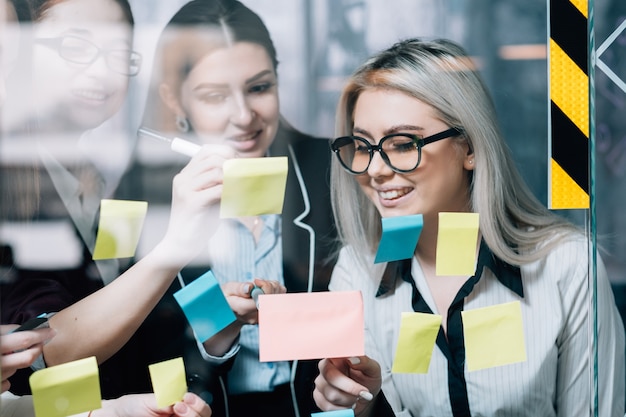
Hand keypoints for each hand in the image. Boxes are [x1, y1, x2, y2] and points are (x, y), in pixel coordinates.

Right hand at [0, 325, 55, 391]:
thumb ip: (7, 331)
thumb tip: (25, 328)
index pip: (25, 340)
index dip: (41, 335)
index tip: (51, 332)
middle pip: (28, 358)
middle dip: (36, 350)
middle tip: (37, 344)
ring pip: (17, 369)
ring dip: (16, 362)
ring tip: (7, 357)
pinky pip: (8, 382)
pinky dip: (6, 377)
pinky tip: (1, 371)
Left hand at [94, 392, 210, 416]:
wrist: (116, 415)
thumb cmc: (132, 407)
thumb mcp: (151, 399)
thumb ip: (168, 399)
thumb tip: (182, 397)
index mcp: (180, 407)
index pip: (200, 408)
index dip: (198, 404)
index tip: (186, 398)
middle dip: (195, 411)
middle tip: (180, 405)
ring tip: (175, 410)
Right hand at [156, 144, 234, 266]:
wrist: (180, 244)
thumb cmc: (197, 222)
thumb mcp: (208, 197)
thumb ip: (218, 184)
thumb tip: (242, 172)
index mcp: (185, 175)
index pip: (206, 151)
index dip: (225, 153)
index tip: (238, 164)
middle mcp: (183, 179)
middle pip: (213, 159)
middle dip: (232, 166)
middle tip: (244, 178)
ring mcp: (185, 190)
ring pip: (216, 172)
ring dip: (233, 180)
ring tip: (240, 190)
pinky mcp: (192, 202)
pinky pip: (218, 190)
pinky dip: (231, 193)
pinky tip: (235, 200)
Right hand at [221, 278, 285, 324]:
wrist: (230, 311)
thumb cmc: (227, 297)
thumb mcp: (227, 290)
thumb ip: (238, 288)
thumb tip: (249, 287)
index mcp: (242, 310)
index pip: (262, 301)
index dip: (264, 287)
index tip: (256, 280)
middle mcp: (254, 317)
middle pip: (273, 299)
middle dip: (269, 285)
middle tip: (257, 281)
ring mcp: (263, 317)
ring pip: (279, 298)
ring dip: (273, 286)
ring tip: (260, 285)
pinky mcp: (269, 314)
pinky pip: (281, 299)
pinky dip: (276, 290)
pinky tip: (266, 289)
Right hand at [313, 356, 381, 416]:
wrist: (365, 397)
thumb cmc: (367, 379)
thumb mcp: (373, 369)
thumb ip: (364, 362)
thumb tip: (352, 358)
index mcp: (337, 356)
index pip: (330, 353)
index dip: (337, 357)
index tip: (351, 365)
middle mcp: (325, 367)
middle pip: (330, 376)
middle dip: (350, 388)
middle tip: (365, 393)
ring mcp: (320, 382)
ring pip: (331, 394)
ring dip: (349, 400)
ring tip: (357, 398)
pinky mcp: (319, 396)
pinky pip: (327, 406)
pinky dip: (342, 409)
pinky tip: (348, 405)